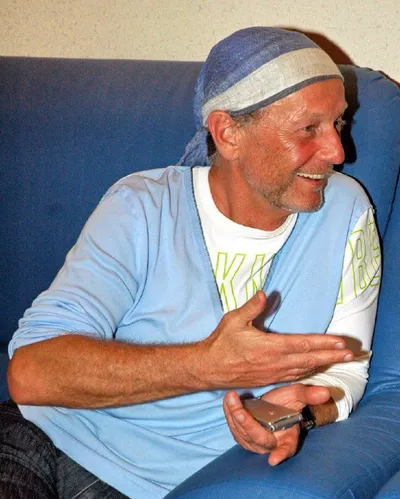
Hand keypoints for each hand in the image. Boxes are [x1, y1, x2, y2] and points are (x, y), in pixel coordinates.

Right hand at [201, 290, 353, 388]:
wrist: (209, 368)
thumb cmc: (221, 342)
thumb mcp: (233, 320)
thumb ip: (251, 307)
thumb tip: (265, 293)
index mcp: (269, 347)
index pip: (303, 344)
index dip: (323, 343)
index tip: (340, 342)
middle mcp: (275, 362)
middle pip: (310, 359)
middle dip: (332, 356)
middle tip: (351, 354)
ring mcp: (273, 374)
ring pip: (304, 369)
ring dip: (323, 364)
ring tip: (339, 360)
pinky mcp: (269, 380)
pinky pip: (295, 376)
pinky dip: (309, 371)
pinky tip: (316, 368)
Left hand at [223, 384, 330, 464]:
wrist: (273, 403)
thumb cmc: (287, 402)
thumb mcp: (298, 395)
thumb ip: (309, 395)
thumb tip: (325, 392)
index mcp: (288, 438)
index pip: (286, 448)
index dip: (281, 454)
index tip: (274, 459)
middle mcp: (271, 444)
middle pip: (258, 439)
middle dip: (247, 424)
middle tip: (239, 410)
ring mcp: (255, 442)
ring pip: (242, 434)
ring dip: (233, 415)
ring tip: (231, 397)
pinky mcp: (242, 436)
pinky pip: (233, 428)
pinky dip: (229, 414)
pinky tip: (228, 400)